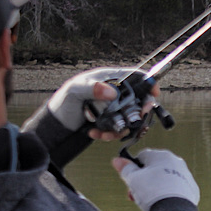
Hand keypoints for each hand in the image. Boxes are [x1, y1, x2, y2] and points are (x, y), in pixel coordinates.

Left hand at [46, 67, 160, 140]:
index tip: (154, 94)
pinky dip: (111, 135)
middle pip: (139, 99)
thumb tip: (112, 92)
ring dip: (123, 127)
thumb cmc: (64, 102)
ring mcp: (114, 108)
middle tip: (139, 118)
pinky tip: (95, 134)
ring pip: (131, 117)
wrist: (56, 125)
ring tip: (106, 133)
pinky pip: (120, 129)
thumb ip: (93, 88)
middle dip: (141, 110)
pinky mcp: (112, 123)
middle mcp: (115, 92)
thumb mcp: (75, 91)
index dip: (148, 83)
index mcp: (109, 79)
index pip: (135, 76)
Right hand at [113, 149, 199, 210]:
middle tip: (135, 195)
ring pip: (164, 179)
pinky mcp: (191, 188)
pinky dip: (168, 193)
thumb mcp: (133, 179)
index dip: (133, 170)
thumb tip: (117, 160)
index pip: (141, 156)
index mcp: (160, 155)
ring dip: (154, 188)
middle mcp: (175, 161)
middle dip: (142, 181)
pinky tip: (163, 203)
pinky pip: (175, 188)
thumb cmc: (152, 192)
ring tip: (147, 202)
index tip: (130, 181)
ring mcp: (185, 174)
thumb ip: (125, 168)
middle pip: (153, 169)